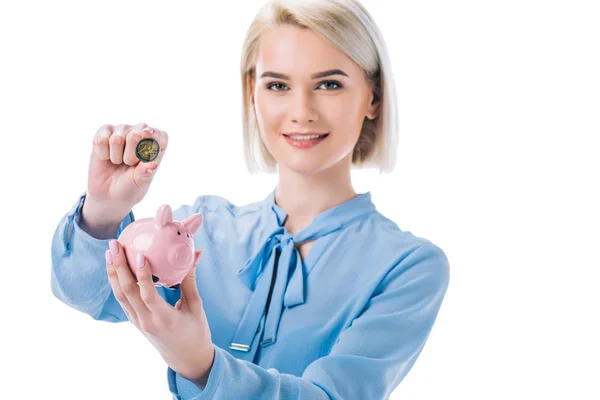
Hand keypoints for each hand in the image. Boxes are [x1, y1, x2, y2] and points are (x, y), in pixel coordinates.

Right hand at [85, 123, 168, 223]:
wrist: (108, 194)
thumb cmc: (130, 186)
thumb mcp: (139, 184)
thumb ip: (145, 174)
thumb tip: (152, 166)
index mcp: (156, 146)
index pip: (161, 136)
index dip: (155, 135)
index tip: (148, 135)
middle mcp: (141, 134)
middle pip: (137, 133)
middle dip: (131, 153)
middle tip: (129, 164)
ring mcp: (123, 131)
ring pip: (117, 139)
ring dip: (116, 156)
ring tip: (118, 162)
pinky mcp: (105, 131)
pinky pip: (102, 140)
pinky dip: (103, 153)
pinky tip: (106, 157)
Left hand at [105, 240, 214, 387]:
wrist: (186, 359)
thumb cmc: (196, 332)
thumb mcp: (196, 307)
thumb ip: (190, 281)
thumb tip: (195, 255)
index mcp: (165, 319)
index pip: (148, 295)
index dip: (143, 275)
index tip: (139, 255)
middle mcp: (147, 322)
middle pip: (127, 292)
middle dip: (118, 266)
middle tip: (114, 245)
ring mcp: (138, 323)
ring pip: (120, 295)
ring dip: (113, 273)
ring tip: (110, 252)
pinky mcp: (135, 322)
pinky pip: (123, 300)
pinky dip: (117, 283)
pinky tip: (115, 268)